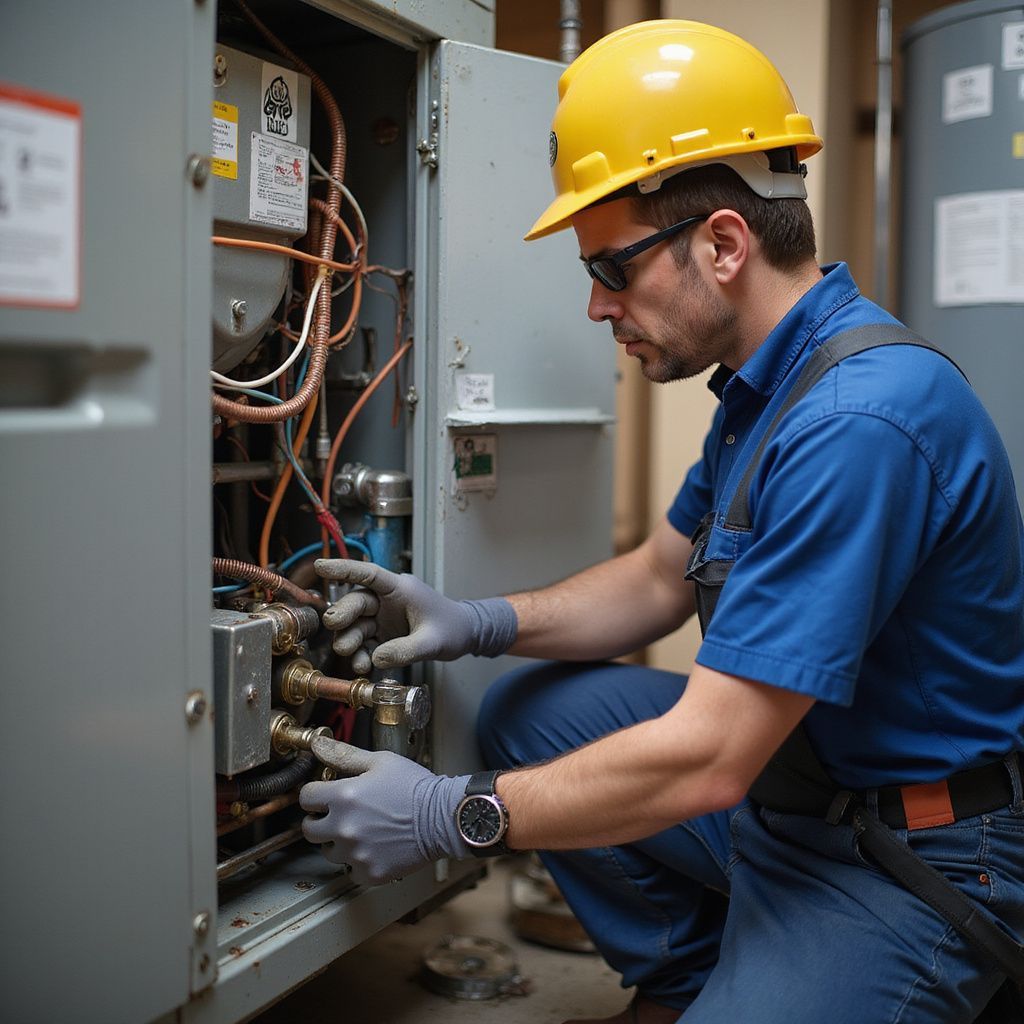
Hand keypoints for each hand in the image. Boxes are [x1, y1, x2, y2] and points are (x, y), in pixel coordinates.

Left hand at [300, 736, 470, 884]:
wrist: (443, 817)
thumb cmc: (415, 787)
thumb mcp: (381, 762)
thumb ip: (345, 755)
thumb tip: (318, 746)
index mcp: (344, 797)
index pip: (306, 797)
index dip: (316, 794)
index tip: (326, 796)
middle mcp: (344, 827)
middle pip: (309, 829)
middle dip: (321, 820)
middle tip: (340, 816)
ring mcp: (356, 853)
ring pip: (329, 852)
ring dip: (339, 842)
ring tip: (362, 831)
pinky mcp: (369, 872)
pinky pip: (350, 870)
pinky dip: (359, 861)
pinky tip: (374, 847)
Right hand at [315, 559, 516, 672]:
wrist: (464, 636)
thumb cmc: (453, 628)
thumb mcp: (433, 641)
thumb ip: (406, 650)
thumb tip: (376, 659)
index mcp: (400, 589)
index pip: (368, 574)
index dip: (344, 569)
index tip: (320, 567)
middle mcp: (387, 601)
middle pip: (356, 603)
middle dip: (342, 614)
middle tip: (334, 626)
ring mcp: (384, 619)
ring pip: (356, 625)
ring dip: (349, 639)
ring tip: (350, 655)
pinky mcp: (384, 636)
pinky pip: (365, 643)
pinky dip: (360, 655)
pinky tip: (362, 666)